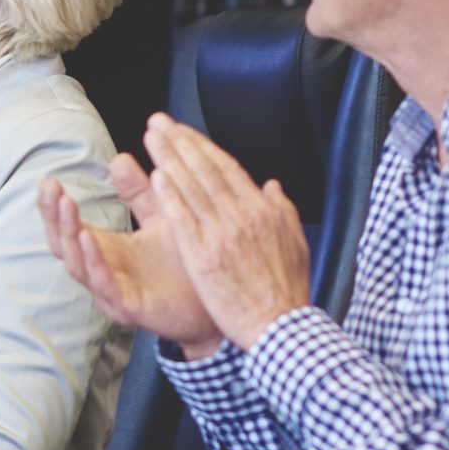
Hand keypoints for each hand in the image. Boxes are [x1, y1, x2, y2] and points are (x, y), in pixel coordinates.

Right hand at [40, 154, 221, 356]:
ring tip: (65, 205)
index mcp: (106, 251)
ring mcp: (113, 292)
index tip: (48, 181)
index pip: (67, 229)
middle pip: (63, 245)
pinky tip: (88, 237)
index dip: (54, 208)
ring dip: (68, 234)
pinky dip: (93, 261)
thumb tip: (119, 159)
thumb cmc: (187, 262)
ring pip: (77, 265)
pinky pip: (103, 284)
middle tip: (49, 188)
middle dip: (52, 216)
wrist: (218, 298)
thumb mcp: (161, 217)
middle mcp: (103, 272)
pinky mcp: (130, 307)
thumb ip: (139, 192)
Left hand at [143, 115, 310, 349]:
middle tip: (159, 123)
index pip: (228, 168)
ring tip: (153, 138)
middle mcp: (243, 216)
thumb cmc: (287, 290)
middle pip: (206, 170)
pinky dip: (171, 195)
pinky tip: (156, 177)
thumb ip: (282, 210)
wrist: (280, 326)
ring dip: (171, 159)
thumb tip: (272, 186)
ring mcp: (223, 235)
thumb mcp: (296, 243)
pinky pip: (184, 219)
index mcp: (264, 211)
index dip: (202, 147)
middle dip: (181, 143)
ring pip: (193, 188)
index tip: (183, 131)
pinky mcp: (205, 257)